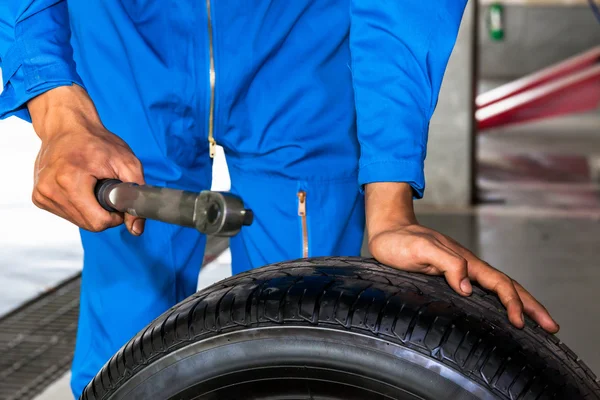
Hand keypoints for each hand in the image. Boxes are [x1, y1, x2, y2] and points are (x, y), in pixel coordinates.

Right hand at [27, 85, 145, 234]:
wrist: (68, 127)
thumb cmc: (97, 141)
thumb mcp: (127, 163)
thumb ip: (136, 195)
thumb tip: (136, 228)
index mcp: (69, 181)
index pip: (98, 222)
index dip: (115, 216)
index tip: (118, 200)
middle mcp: (50, 189)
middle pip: (88, 224)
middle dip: (103, 212)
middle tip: (107, 189)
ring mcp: (42, 194)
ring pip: (78, 221)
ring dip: (91, 209)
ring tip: (92, 185)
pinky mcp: (38, 197)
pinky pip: (67, 214)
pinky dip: (79, 206)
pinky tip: (80, 187)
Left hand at [366, 182, 558, 332]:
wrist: (387, 231)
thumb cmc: (399, 241)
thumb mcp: (420, 249)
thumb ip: (445, 263)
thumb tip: (467, 288)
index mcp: (464, 261)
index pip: (497, 283)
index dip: (512, 303)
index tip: (520, 322)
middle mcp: (467, 265)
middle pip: (507, 286)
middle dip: (531, 306)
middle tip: (552, 326)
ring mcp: (460, 270)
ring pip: (497, 288)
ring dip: (520, 303)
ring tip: (538, 322)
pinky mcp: (450, 275)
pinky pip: (483, 290)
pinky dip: (500, 301)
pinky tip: (503, 310)